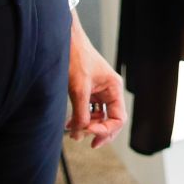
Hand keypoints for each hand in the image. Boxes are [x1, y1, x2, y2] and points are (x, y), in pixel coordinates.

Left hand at [66, 15, 126, 148]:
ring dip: (87, 126)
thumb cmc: (76, 58)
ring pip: (99, 117)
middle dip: (99, 132)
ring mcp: (99, 92)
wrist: (64, 41)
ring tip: (73, 131)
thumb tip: (79, 134)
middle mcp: (109, 91)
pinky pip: (88, 111)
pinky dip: (80, 119)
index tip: (89, 132)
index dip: (106, 129)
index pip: (118, 118)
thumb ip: (80, 113)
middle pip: (111, 120)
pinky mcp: (88, 92)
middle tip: (87, 141)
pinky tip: (70, 124)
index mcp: (114, 88)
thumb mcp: (78, 89)